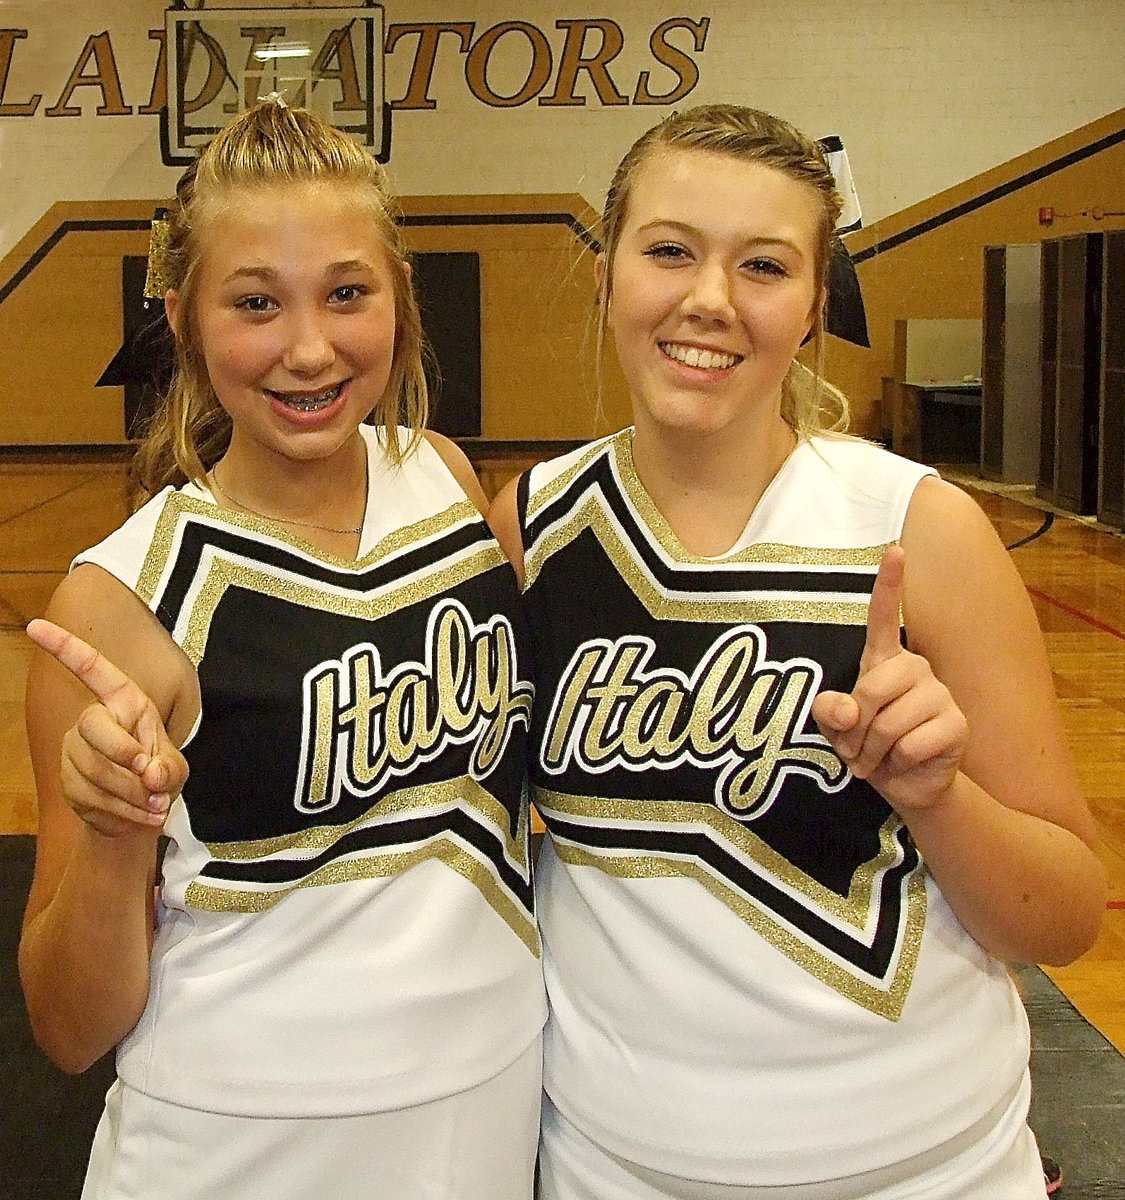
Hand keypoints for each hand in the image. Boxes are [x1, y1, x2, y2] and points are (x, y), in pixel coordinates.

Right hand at [26, 619, 187, 836]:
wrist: (141, 812)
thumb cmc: (160, 776)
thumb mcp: (176, 768)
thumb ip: (169, 769)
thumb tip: (149, 774)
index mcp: (124, 701)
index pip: (92, 668)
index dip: (64, 647)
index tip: (35, 625)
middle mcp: (93, 719)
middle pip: (94, 728)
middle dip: (126, 757)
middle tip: (153, 779)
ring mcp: (74, 749)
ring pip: (93, 768)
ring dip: (131, 794)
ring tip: (157, 805)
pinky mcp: (67, 779)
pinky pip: (89, 796)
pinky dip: (123, 812)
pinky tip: (142, 815)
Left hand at [810, 546, 968, 812]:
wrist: (906, 787)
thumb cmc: (868, 749)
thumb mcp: (837, 730)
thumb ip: (830, 714)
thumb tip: (844, 708)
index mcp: (884, 662)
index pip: (884, 617)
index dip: (889, 584)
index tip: (895, 549)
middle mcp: (915, 670)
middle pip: (872, 688)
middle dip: (856, 728)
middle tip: (858, 749)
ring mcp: (940, 695)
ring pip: (889, 722)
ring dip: (874, 751)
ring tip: (879, 758)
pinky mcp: (956, 724)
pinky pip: (911, 743)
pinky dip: (897, 762)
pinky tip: (904, 763)